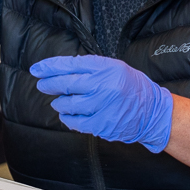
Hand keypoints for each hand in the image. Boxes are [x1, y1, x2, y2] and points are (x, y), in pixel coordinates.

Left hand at [29, 55, 173, 152]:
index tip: (36, 69)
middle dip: (49, 84)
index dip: (50, 67)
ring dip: (59, 103)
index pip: (70, 64)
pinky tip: (67, 115)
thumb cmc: (132, 88)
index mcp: (106, 68)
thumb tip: (61, 69)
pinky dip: (67, 118)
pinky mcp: (101, 124)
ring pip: (67, 104)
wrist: (152, 112)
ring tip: (59, 101)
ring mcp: (101, 106)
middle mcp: (103, 85)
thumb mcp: (115, 68)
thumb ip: (91, 68)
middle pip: (65, 84)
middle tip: (42, 85)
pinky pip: (75, 121)